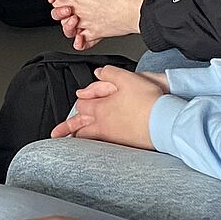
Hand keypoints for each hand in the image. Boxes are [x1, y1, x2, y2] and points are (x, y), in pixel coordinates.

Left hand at [47, 0, 143, 48]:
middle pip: (58, 12)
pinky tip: (80, 39)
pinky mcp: (96, 34)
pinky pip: (83, 42)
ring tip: (73, 21)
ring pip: (67, 28)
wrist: (134, 12)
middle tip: (67, 7)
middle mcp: (80, 10)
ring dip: (66, 25)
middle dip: (59, 9)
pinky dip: (80, 42)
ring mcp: (87, 23)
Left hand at [51, 66, 168, 148]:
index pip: (82, 105)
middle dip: (67, 128)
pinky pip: (101, 146)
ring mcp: (112, 137)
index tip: (82, 99)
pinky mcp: (123, 145)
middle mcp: (103, 125)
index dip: (81, 100)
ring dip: (77, 138)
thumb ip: (108, 73)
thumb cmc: (148, 101)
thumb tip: (96, 73)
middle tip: (56, 133)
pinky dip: (93, 145)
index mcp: (101, 108)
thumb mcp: (127, 78)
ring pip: (88, 138)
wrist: (165, 122)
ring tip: (70, 142)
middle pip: (79, 126)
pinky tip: (95, 146)